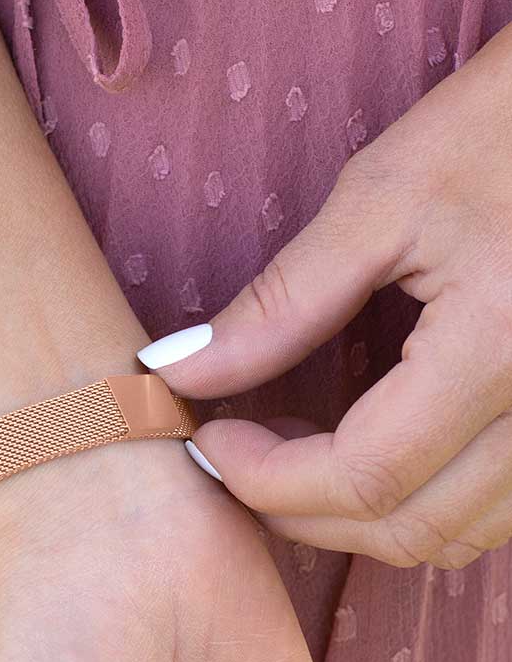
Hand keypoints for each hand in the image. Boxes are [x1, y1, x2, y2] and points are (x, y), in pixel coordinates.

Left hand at [141, 23, 511, 570]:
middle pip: (408, 526)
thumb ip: (281, 303)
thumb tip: (181, 371)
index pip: (364, 475)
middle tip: (234, 458)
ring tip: (290, 457)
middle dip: (299, 511)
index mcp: (502, 347)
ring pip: (453, 534)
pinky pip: (492, 509)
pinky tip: (367, 451)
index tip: (207, 439)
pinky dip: (415, 502)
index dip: (265, 478)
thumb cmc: (504, 126)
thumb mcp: (382, 200)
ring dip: (356, 519)